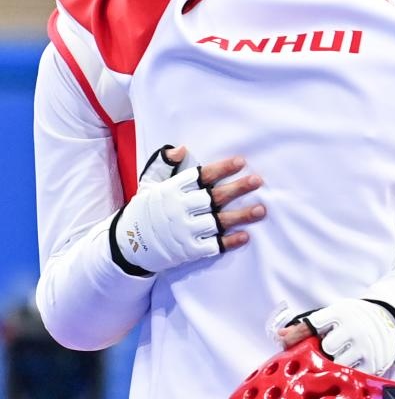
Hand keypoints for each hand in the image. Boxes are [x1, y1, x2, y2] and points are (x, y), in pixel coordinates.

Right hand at [112, 144, 265, 273]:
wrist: (129, 245)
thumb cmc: (144, 210)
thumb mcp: (148, 184)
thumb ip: (163, 165)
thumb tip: (181, 148)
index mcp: (171, 190)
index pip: (200, 176)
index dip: (221, 168)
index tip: (241, 162)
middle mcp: (179, 209)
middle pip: (213, 197)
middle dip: (237, 188)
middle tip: (258, 181)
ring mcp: (185, 230)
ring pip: (217, 222)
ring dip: (241, 216)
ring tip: (261, 210)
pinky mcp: (188, 250)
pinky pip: (212, 245)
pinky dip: (229, 241)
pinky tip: (245, 235)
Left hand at [279, 298, 394, 375]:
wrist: (389, 321)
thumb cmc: (352, 319)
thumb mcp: (331, 315)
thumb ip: (305, 327)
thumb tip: (280, 336)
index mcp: (341, 312)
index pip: (313, 324)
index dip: (306, 335)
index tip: (309, 339)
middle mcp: (355, 328)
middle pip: (326, 347)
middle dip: (322, 351)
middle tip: (326, 352)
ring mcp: (365, 346)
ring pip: (338, 363)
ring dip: (333, 365)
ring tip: (337, 360)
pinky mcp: (374, 362)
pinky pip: (352, 374)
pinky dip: (346, 374)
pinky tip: (346, 369)